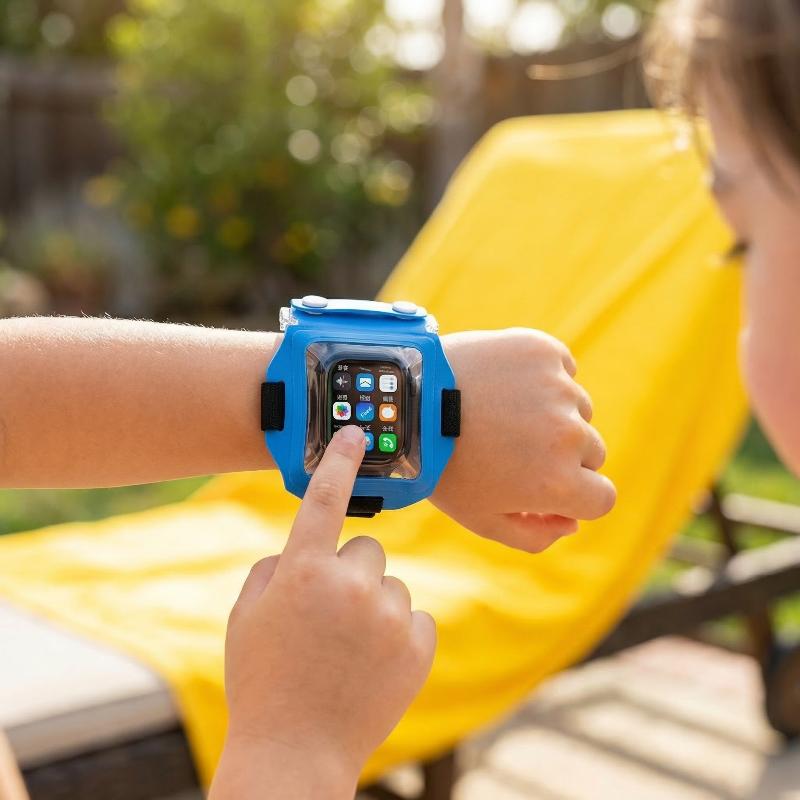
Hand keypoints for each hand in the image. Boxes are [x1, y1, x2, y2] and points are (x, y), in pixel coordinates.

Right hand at [210, 426, 435, 799]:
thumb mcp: (246, 617)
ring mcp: (390, 616)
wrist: (295, 752)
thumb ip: (274, 569)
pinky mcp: (419, 645)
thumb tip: (303, 549)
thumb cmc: (262, 681)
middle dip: (349, 572)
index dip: (339, 461)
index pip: (323, 499)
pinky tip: (373, 662)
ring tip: (348, 649)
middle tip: (329, 614)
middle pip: (366, 549)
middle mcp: (351, 585)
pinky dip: (398, 633)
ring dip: (374, 605)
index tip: (355, 433)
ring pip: (391, 585)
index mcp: (303, 571)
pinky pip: (415, 617)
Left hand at [431, 329, 615, 551]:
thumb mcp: (482, 519)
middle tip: (513, 447)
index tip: (547, 485)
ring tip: (503, 413)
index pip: (602, 498)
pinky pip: (563, 369)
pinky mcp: (544, 351)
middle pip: (592, 453)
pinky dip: (542, 377)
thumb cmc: (443, 466)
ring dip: (553, 414)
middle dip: (562, 455)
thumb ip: (535, 534)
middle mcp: (570, 435)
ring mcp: (559, 389)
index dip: (576, 497)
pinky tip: (505, 385)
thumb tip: (572, 522)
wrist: (409, 402)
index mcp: (560, 482)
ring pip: (578, 410)